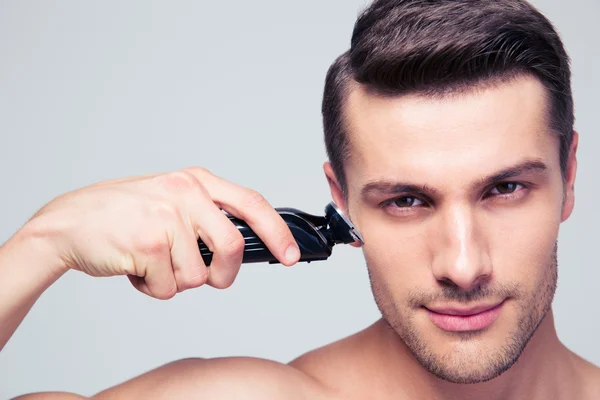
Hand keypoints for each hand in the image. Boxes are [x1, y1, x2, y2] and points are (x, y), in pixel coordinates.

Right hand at [25, 167, 300, 298]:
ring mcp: (167, 216)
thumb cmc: (121, 215)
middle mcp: (185, 193)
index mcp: (196, 180)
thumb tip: (242, 249)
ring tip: (151, 262)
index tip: (291, 255)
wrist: (68, 221)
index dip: (276, 233)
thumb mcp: (169, 200)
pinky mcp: (149, 243)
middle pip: (232, 248)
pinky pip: (168, 287)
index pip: (252, 204)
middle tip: (208, 278)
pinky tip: (134, 268)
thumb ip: (205, 217)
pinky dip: (152, 288)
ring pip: (197, 276)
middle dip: (223, 275)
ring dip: (175, 281)